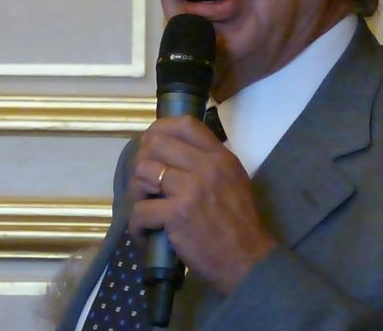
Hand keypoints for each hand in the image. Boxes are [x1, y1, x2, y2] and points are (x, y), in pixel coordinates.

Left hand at [128, 115, 276, 294]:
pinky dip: (136, 225)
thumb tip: (177, 152)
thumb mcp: (234, 179)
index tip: (150, 141)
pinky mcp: (177, 214)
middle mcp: (206, 167)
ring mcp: (190, 189)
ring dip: (135, 190)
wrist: (247, 259)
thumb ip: (210, 162)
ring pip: (143, 172)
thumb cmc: (239, 222)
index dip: (161, 128)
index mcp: (220, 157)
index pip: (185, 124)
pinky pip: (141, 210)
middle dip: (142, 160)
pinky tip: (143, 233)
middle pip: (157, 144)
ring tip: (141, 205)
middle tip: (143, 179)